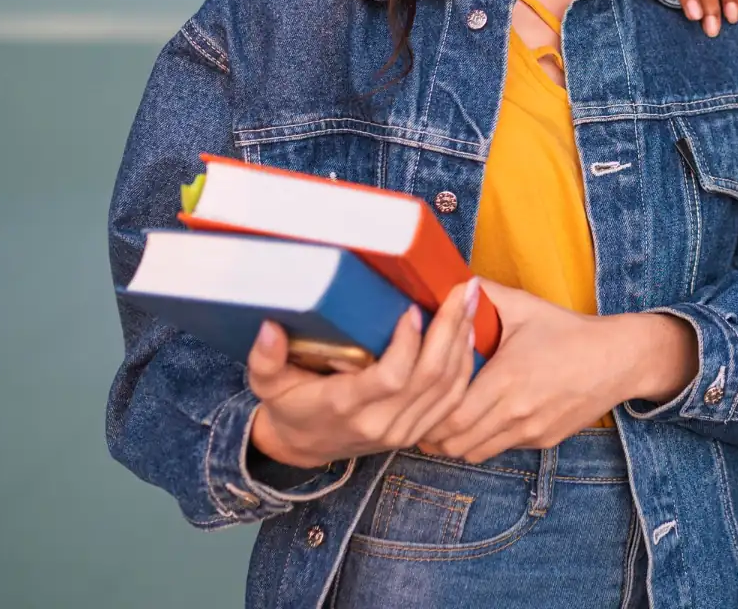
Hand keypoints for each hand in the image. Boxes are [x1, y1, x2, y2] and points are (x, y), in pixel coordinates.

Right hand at [246, 278, 479, 469]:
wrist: (302, 448)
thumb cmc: (288, 406)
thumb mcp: (267, 383)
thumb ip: (265, 358)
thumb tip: (269, 327)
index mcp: (345, 407)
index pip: (390, 377)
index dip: (408, 344)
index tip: (414, 308)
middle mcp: (380, 423)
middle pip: (430, 377)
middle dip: (451, 328)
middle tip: (464, 289)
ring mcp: (403, 432)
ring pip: (448, 388)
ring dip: (464, 341)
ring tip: (472, 301)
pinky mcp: (417, 432)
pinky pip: (453, 400)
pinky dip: (466, 366)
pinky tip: (470, 333)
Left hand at [417, 280, 696, 463]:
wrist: (618, 359)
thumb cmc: (567, 330)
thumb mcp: (524, 305)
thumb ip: (483, 293)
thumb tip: (448, 280)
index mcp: (506, 377)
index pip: (450, 416)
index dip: (428, 414)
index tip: (418, 402)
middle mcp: (517, 411)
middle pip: (456, 442)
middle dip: (435, 433)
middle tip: (423, 416)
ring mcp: (531, 431)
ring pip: (476, 453)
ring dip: (458, 441)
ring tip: (449, 421)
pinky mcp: (544, 441)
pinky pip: (502, 449)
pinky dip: (486, 440)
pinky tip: (485, 418)